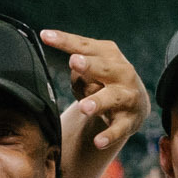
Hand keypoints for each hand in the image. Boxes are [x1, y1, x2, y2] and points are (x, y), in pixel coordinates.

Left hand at [48, 29, 147, 154]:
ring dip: (98, 102)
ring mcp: (127, 96)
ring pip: (112, 98)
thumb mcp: (89, 71)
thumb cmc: (102, 81)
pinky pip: (118, 129)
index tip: (45, 35)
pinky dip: (108, 136)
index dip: (65, 41)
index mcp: (107, 54)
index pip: (83, 46)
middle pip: (103, 67)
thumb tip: (76, 70)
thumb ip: (78, 70)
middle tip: (74, 61)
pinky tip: (97, 142)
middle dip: (90, 65)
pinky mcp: (129, 120)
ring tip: (85, 107)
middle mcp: (121, 72)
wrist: (133, 103)